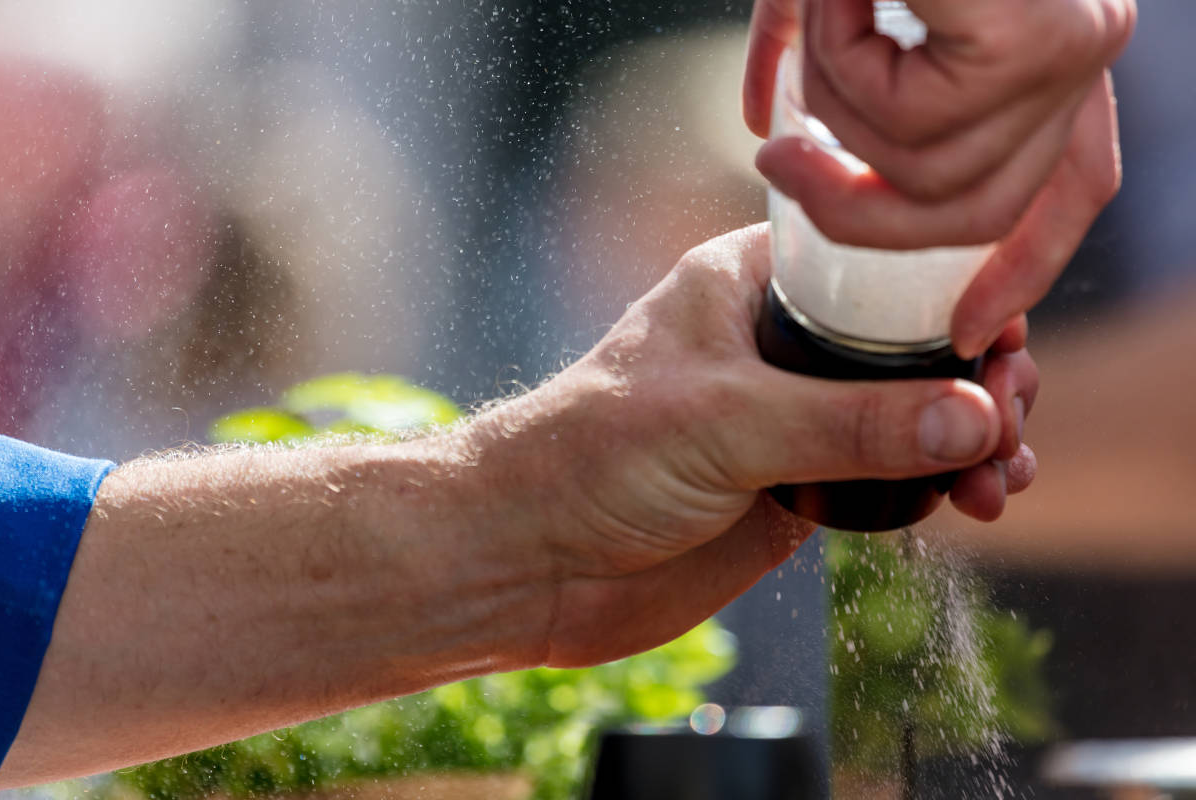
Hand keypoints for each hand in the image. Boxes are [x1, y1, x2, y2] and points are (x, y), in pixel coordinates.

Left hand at [467, 225, 1036, 667]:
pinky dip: (935, 487)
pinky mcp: (789, 490)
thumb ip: (849, 422)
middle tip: (1014, 416)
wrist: (526, 559)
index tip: (1004, 334)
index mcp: (743, 285)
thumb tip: (975, 418)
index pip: (871, 263)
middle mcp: (771, 346)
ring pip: (903, 416)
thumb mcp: (724, 423)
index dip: (947, 290)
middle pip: (902, 342)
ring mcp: (784, 421)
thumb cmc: (589, 456)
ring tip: (1006, 476)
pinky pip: (884, 478)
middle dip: (972, 375)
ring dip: (967, 438)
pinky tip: (975, 502)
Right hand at [743, 0, 1134, 356]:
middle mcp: (1078, 55)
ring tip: (821, 17)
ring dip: (837, 105)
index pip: (1068, 192)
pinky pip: (912, 128)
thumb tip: (765, 128)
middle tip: (780, 164)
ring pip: (931, 176)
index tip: (966, 331)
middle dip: (859, 214)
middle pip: (983, 214)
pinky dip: (841, 67)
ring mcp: (1067, 50)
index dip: (1019, 270)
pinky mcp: (1036, 39)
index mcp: (1053, 53)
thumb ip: (814, 58)